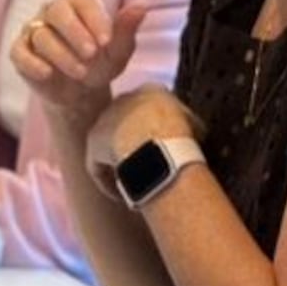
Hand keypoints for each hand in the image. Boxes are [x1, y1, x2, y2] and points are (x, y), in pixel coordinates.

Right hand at [9, 0, 145, 123]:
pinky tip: (47, 74)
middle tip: (92, 54)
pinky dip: (31, 62)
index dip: (94, 19)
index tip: (107, 41)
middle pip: (57, 12)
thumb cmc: (100, 63)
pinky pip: (19, 52)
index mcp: (78, 4)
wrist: (79, 92)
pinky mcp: (20, 51)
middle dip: (74, 32)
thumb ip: (126, 29)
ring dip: (61, 54)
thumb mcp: (118, 51)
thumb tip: (142, 7)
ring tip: (80, 72)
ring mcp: (34, 30)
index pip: (83, 1)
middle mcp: (53, 12)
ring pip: (41, 35)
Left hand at [86, 85, 198, 199]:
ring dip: (119, 161)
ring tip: (132, 181)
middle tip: (145, 164)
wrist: (156, 143)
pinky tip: (120, 195)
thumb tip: (194, 132)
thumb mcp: (194, 124)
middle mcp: (124, 99)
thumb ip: (188, 123)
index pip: (149, 108)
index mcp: (151, 90)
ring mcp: (105, 119)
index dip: (153, 130)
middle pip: (126, 124)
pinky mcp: (92, 142)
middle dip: (132, 142)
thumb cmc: (180, 133)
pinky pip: (98, 166)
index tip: (161, 147)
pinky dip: (108, 181)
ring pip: (110, 144)